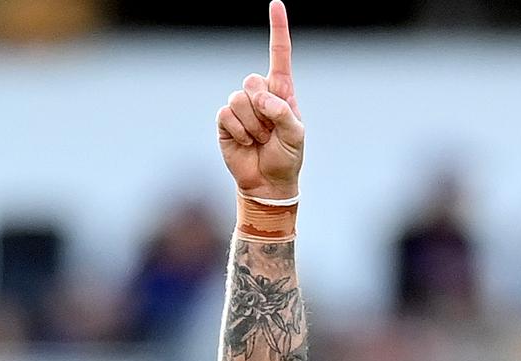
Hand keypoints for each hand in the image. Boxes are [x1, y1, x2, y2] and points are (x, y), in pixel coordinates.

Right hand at [216, 0, 304, 199]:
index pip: (279, 55)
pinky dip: (239, 131)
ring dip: (252, 124)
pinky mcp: (225, 120)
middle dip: (263, 108)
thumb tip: (259, 97)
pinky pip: (226, 114)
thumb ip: (282, 112)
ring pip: (238, 98)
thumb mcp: (295, 134)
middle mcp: (260, 94)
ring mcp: (241, 106)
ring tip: (260, 139)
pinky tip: (246, 142)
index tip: (276, 4)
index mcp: (281, 91)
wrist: (267, 182)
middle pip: (252, 79)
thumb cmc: (287, 157)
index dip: (278, 29)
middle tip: (270, 131)